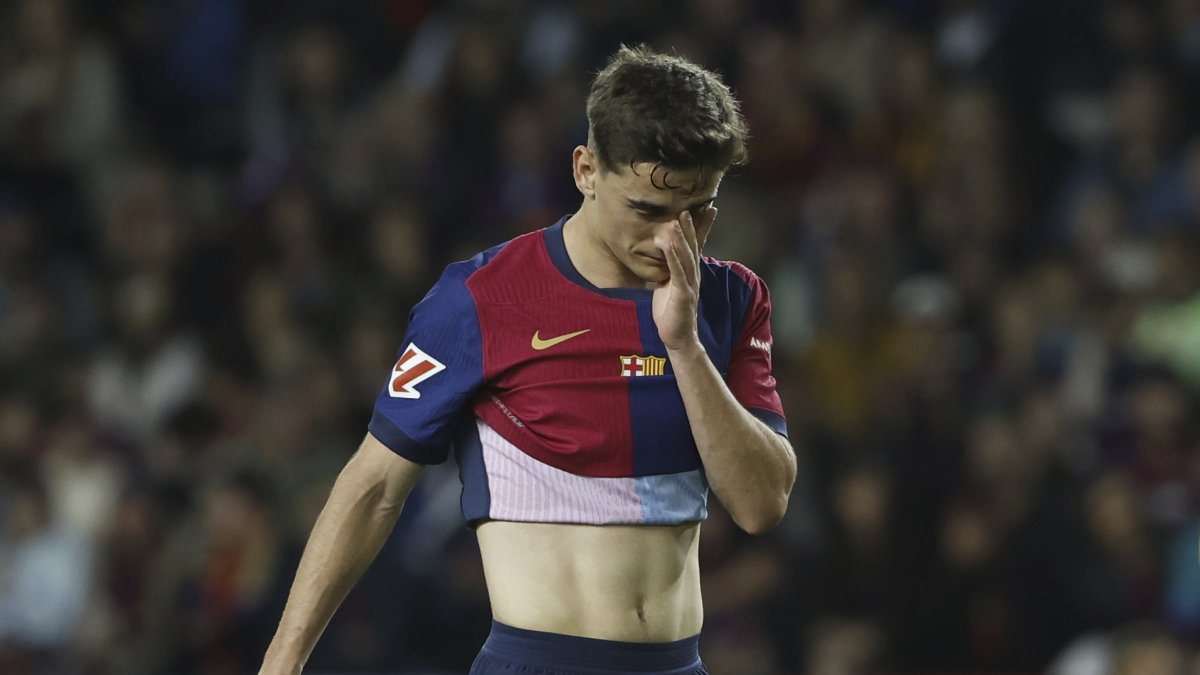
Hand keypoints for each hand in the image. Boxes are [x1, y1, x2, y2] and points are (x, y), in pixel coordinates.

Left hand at [652, 205, 715, 351]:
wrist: (678, 337)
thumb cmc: (671, 312)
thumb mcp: (668, 286)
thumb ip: (669, 270)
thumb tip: (663, 255)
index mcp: (690, 273)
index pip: (697, 246)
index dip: (701, 227)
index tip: (707, 208)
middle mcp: (693, 276)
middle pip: (693, 247)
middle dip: (691, 227)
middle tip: (688, 207)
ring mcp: (689, 285)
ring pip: (686, 257)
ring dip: (681, 239)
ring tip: (676, 221)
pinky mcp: (682, 295)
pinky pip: (677, 273)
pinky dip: (673, 258)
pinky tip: (668, 245)